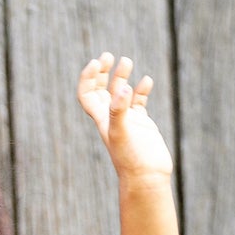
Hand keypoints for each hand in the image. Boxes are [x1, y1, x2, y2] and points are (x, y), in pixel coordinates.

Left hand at [77, 54, 172, 180]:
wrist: (147, 179)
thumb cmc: (132, 159)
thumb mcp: (122, 133)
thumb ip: (119, 110)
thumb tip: (123, 88)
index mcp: (102, 119)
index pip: (87, 94)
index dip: (88, 78)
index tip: (96, 62)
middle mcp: (112, 118)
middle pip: (100, 90)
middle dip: (102, 72)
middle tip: (107, 56)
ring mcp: (127, 120)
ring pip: (120, 93)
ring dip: (121, 76)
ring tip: (126, 61)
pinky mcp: (142, 124)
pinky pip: (138, 102)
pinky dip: (141, 90)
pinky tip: (146, 81)